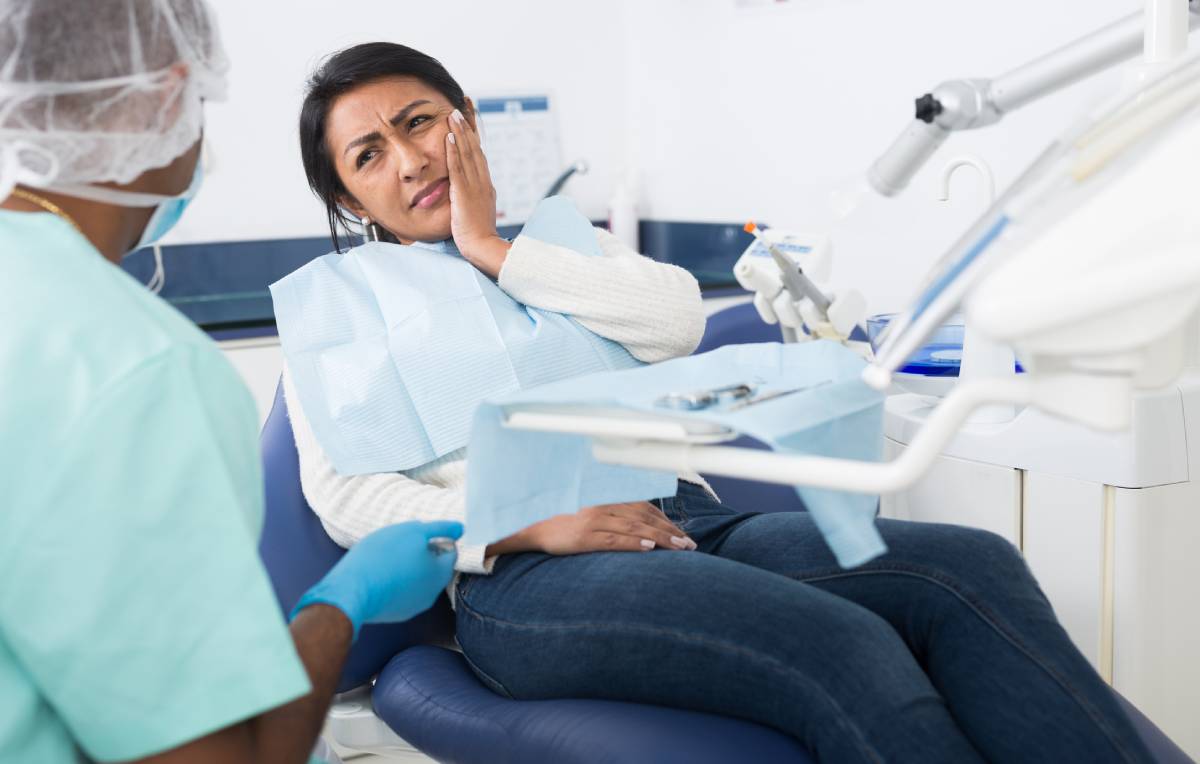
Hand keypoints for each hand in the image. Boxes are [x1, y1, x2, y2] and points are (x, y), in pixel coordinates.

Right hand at [292, 520, 461, 639]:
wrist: (352, 590)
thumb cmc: (383, 556)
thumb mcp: (413, 532)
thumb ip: (440, 529)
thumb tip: (460, 528)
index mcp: (440, 572)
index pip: (450, 552)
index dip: (437, 538)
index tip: (418, 533)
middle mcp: (432, 593)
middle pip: (434, 567)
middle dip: (422, 553)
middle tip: (400, 543)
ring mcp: (414, 606)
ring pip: (417, 580)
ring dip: (408, 568)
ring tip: (387, 557)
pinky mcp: (395, 613)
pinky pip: (401, 592)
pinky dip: (395, 582)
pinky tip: (379, 574)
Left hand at [446, 106, 509, 276]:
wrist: (483, 248)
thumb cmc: (478, 236)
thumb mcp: (477, 211)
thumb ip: (473, 198)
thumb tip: (466, 191)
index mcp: (485, 184)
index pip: (479, 153)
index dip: (473, 134)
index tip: (469, 117)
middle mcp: (482, 181)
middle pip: (475, 146)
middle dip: (468, 124)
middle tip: (463, 104)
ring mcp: (475, 186)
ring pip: (467, 153)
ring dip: (460, 131)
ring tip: (453, 112)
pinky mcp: (464, 193)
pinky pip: (457, 168)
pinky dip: (453, 151)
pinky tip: (448, 136)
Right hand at [523, 502, 697, 555]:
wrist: (529, 525)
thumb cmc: (560, 521)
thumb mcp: (589, 512)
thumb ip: (612, 514)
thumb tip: (638, 526)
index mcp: (606, 500)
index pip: (644, 508)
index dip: (665, 520)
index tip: (682, 533)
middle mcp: (603, 507)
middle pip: (645, 518)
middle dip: (670, 531)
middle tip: (690, 545)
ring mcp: (594, 521)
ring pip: (635, 528)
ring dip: (661, 538)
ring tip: (680, 549)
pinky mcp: (584, 537)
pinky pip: (614, 540)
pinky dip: (634, 543)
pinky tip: (650, 549)